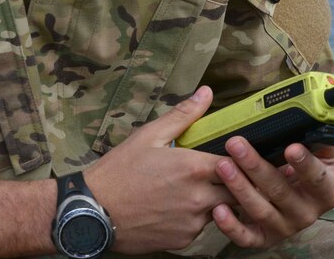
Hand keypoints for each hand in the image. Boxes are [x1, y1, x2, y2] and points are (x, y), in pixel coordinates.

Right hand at [84, 86, 236, 253]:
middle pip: (236, 192)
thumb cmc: (119, 171)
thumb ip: (183, 115)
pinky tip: (175, 207)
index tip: (233, 155)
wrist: (94, 212)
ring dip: (214, 200)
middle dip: (232, 183)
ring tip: (189, 190)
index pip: (237, 164)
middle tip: (217, 174)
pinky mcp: (184, 240)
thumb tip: (207, 93)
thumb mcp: (149, 135)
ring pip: (220, 210)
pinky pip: (201, 227)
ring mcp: (193, 222)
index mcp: (194, 168)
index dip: (238, 159)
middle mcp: (199, 198)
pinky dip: (195, 218)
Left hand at [211, 138, 333, 247]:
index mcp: (325, 190)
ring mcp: (284, 227)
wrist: (292, 197)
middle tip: (235, 144)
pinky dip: (231, 227)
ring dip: (240, 188)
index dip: (306, 164)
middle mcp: (306, 213)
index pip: (318, 179)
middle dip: (256, 166)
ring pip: (261, 210)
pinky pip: (246, 238)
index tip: (291, 147)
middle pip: (281, 191)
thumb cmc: (299, 165)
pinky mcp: (262, 238)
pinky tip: (218, 210)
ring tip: (222, 165)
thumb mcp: (318, 151)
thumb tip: (319, 114)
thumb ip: (320, 136)